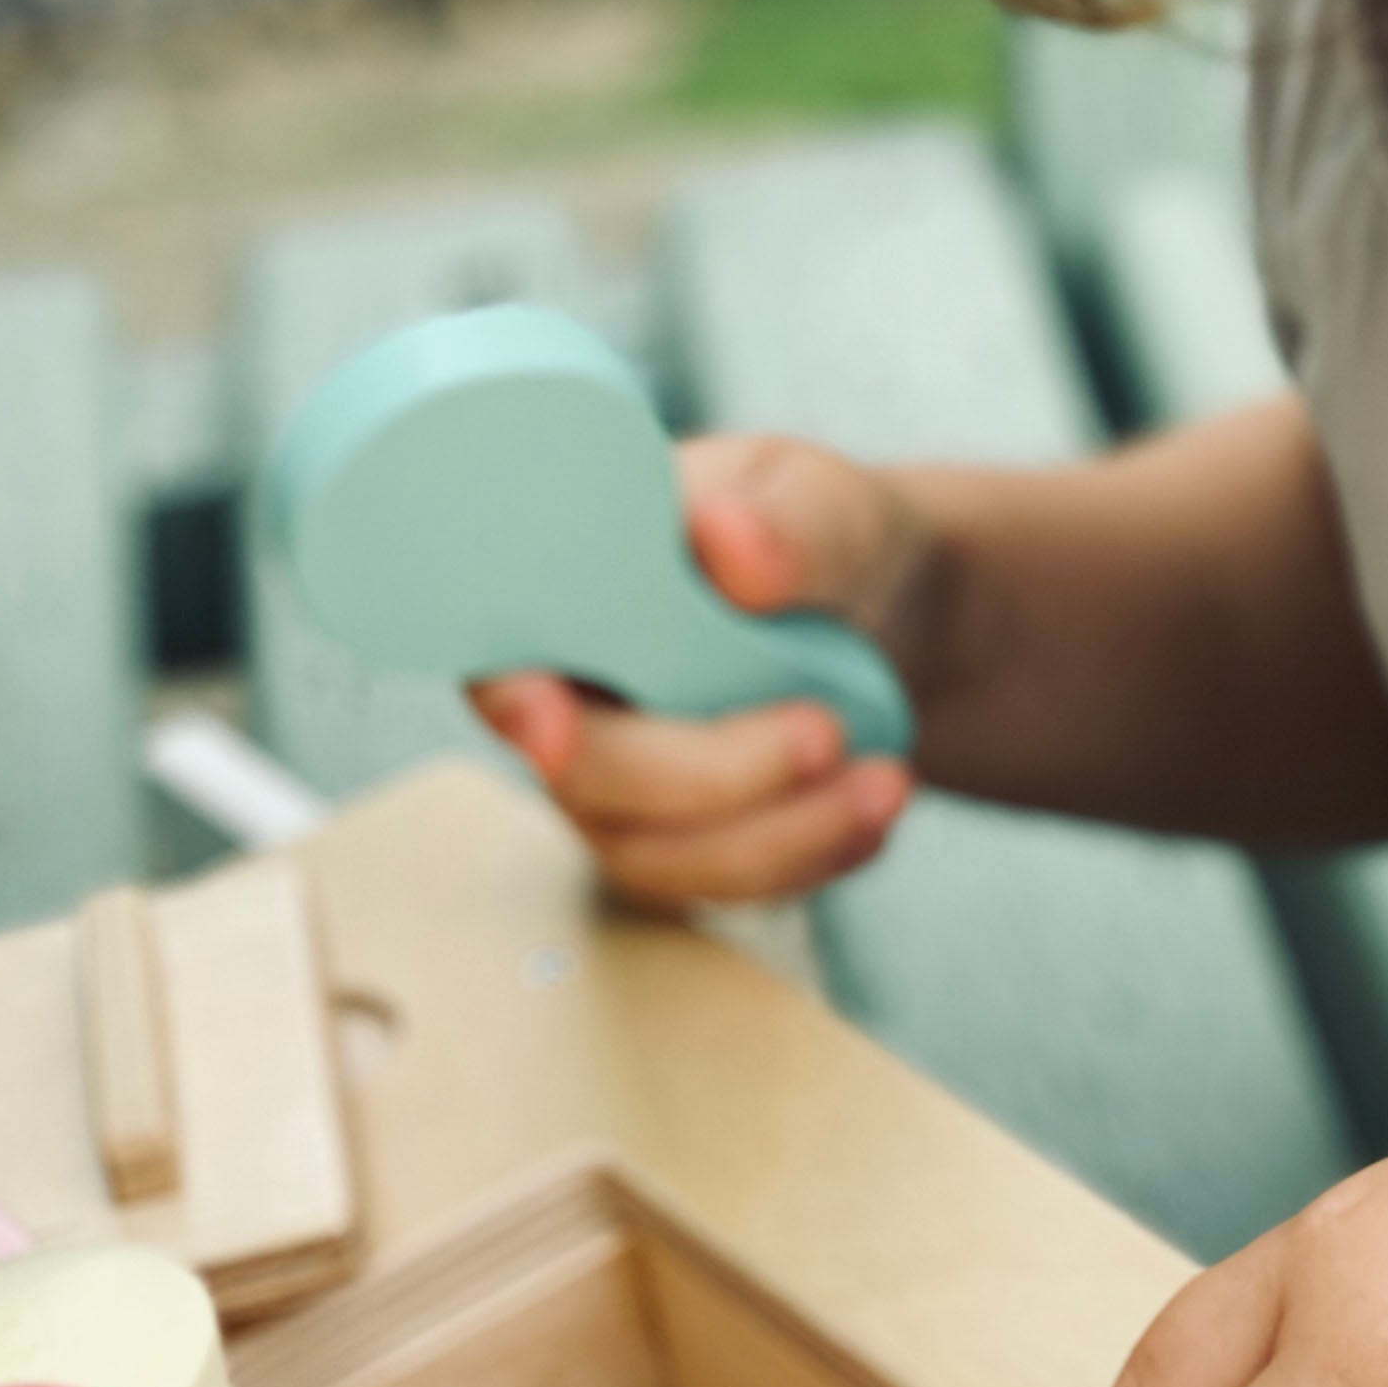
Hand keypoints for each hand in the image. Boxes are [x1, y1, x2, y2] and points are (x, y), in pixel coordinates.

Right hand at [470, 430, 935, 908]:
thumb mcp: (818, 499)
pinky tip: (875, 803)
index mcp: (566, 598)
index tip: (556, 727)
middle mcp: (572, 702)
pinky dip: (813, 856)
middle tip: (826, 732)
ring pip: (660, 855)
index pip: (501, 659)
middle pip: (587, 776)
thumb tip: (726, 537)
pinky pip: (727, 886)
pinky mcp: (685, 846)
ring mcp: (621, 787)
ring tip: (887, 781)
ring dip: (779, 834)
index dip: (517, 703)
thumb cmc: (813, 536)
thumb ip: (782, 520)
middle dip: (710, 773)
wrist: (884, 611)